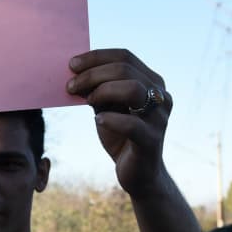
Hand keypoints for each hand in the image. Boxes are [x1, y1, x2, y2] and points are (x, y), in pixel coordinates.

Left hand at [66, 49, 170, 195]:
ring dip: (103, 91)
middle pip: (126, 69)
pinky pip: (131, 124)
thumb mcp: (108, 107)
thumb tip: (75, 73)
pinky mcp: (152, 140)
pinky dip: (111, 119)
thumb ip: (98, 90)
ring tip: (88, 102)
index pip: (125, 56)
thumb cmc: (121, 137)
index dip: (96, 57)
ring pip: (133, 89)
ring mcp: (159, 118)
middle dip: (93, 74)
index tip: (72, 64)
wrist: (139, 174)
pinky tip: (98, 120)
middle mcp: (160, 95)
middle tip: (71, 86)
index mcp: (152, 82)